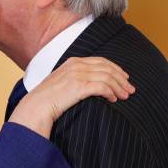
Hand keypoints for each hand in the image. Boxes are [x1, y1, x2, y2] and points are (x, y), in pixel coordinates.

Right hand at [10, 57, 134, 136]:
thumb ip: (73, 79)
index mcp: (73, 62)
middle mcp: (76, 65)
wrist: (36, 106)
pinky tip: (113, 99)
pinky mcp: (79, 86)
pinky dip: (111, 92)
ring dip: (119, 87)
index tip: (124, 77)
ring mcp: (78, 74)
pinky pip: (102, 87)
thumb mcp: (60, 82)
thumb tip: (88, 85)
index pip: (101, 61)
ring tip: (125, 96)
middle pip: (107, 67)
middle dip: (121, 78)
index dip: (115, 68)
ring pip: (107, 77)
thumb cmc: (46, 99)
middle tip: (130, 88)